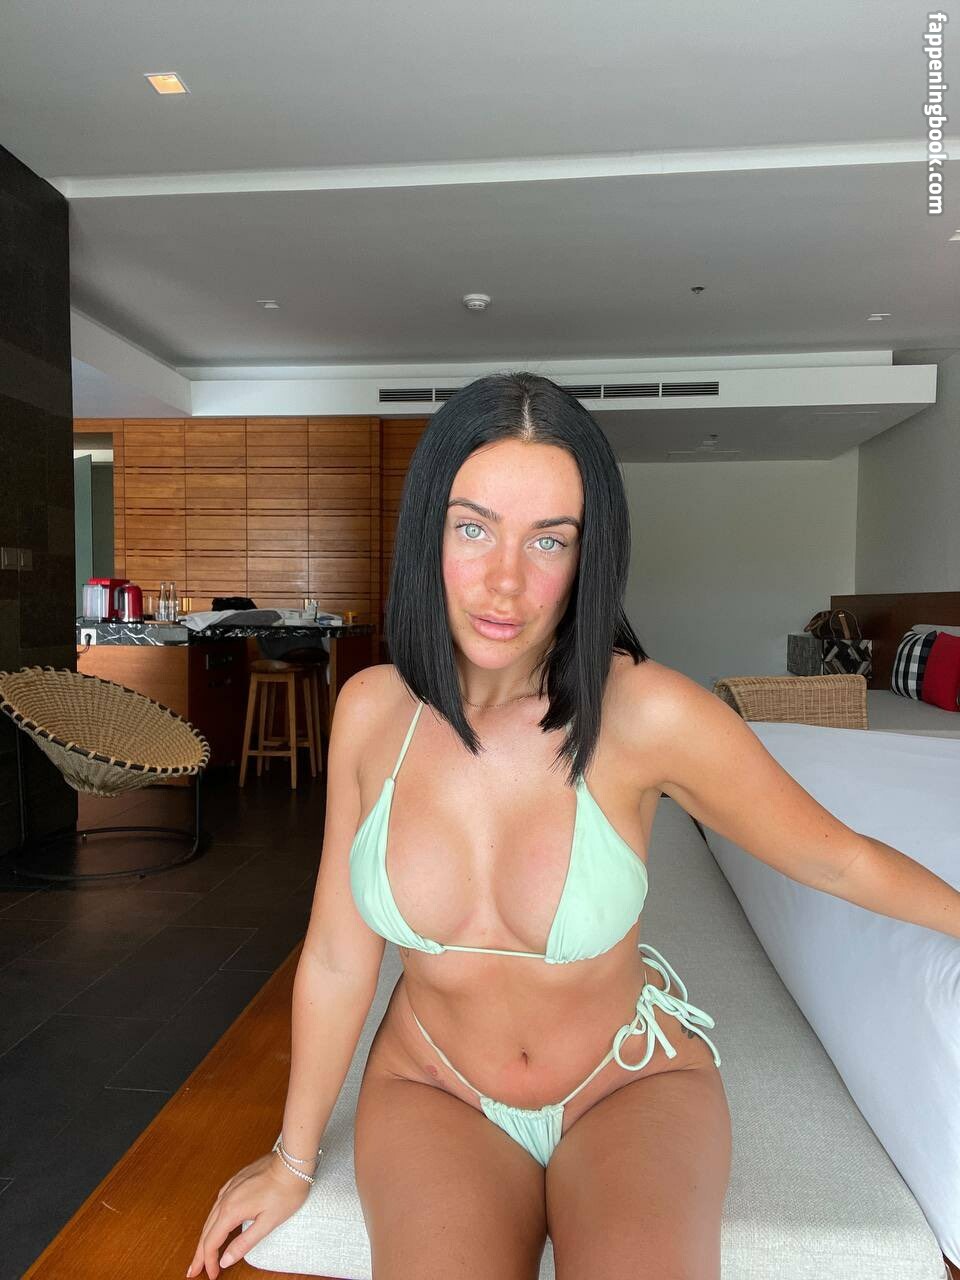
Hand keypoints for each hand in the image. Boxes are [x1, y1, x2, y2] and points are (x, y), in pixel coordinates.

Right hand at [186, 1152, 310, 1277]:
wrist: (293, 1162)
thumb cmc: (286, 1191)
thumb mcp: (268, 1223)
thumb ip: (244, 1243)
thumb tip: (225, 1260)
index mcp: (231, 1210)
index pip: (211, 1242)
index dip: (209, 1262)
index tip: (211, 1276)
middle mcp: (226, 1198)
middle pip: (206, 1231)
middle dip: (199, 1253)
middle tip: (193, 1271)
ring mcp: (230, 1187)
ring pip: (210, 1217)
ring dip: (204, 1237)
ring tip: (201, 1253)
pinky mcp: (236, 1180)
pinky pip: (217, 1203)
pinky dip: (212, 1220)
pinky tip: (214, 1223)